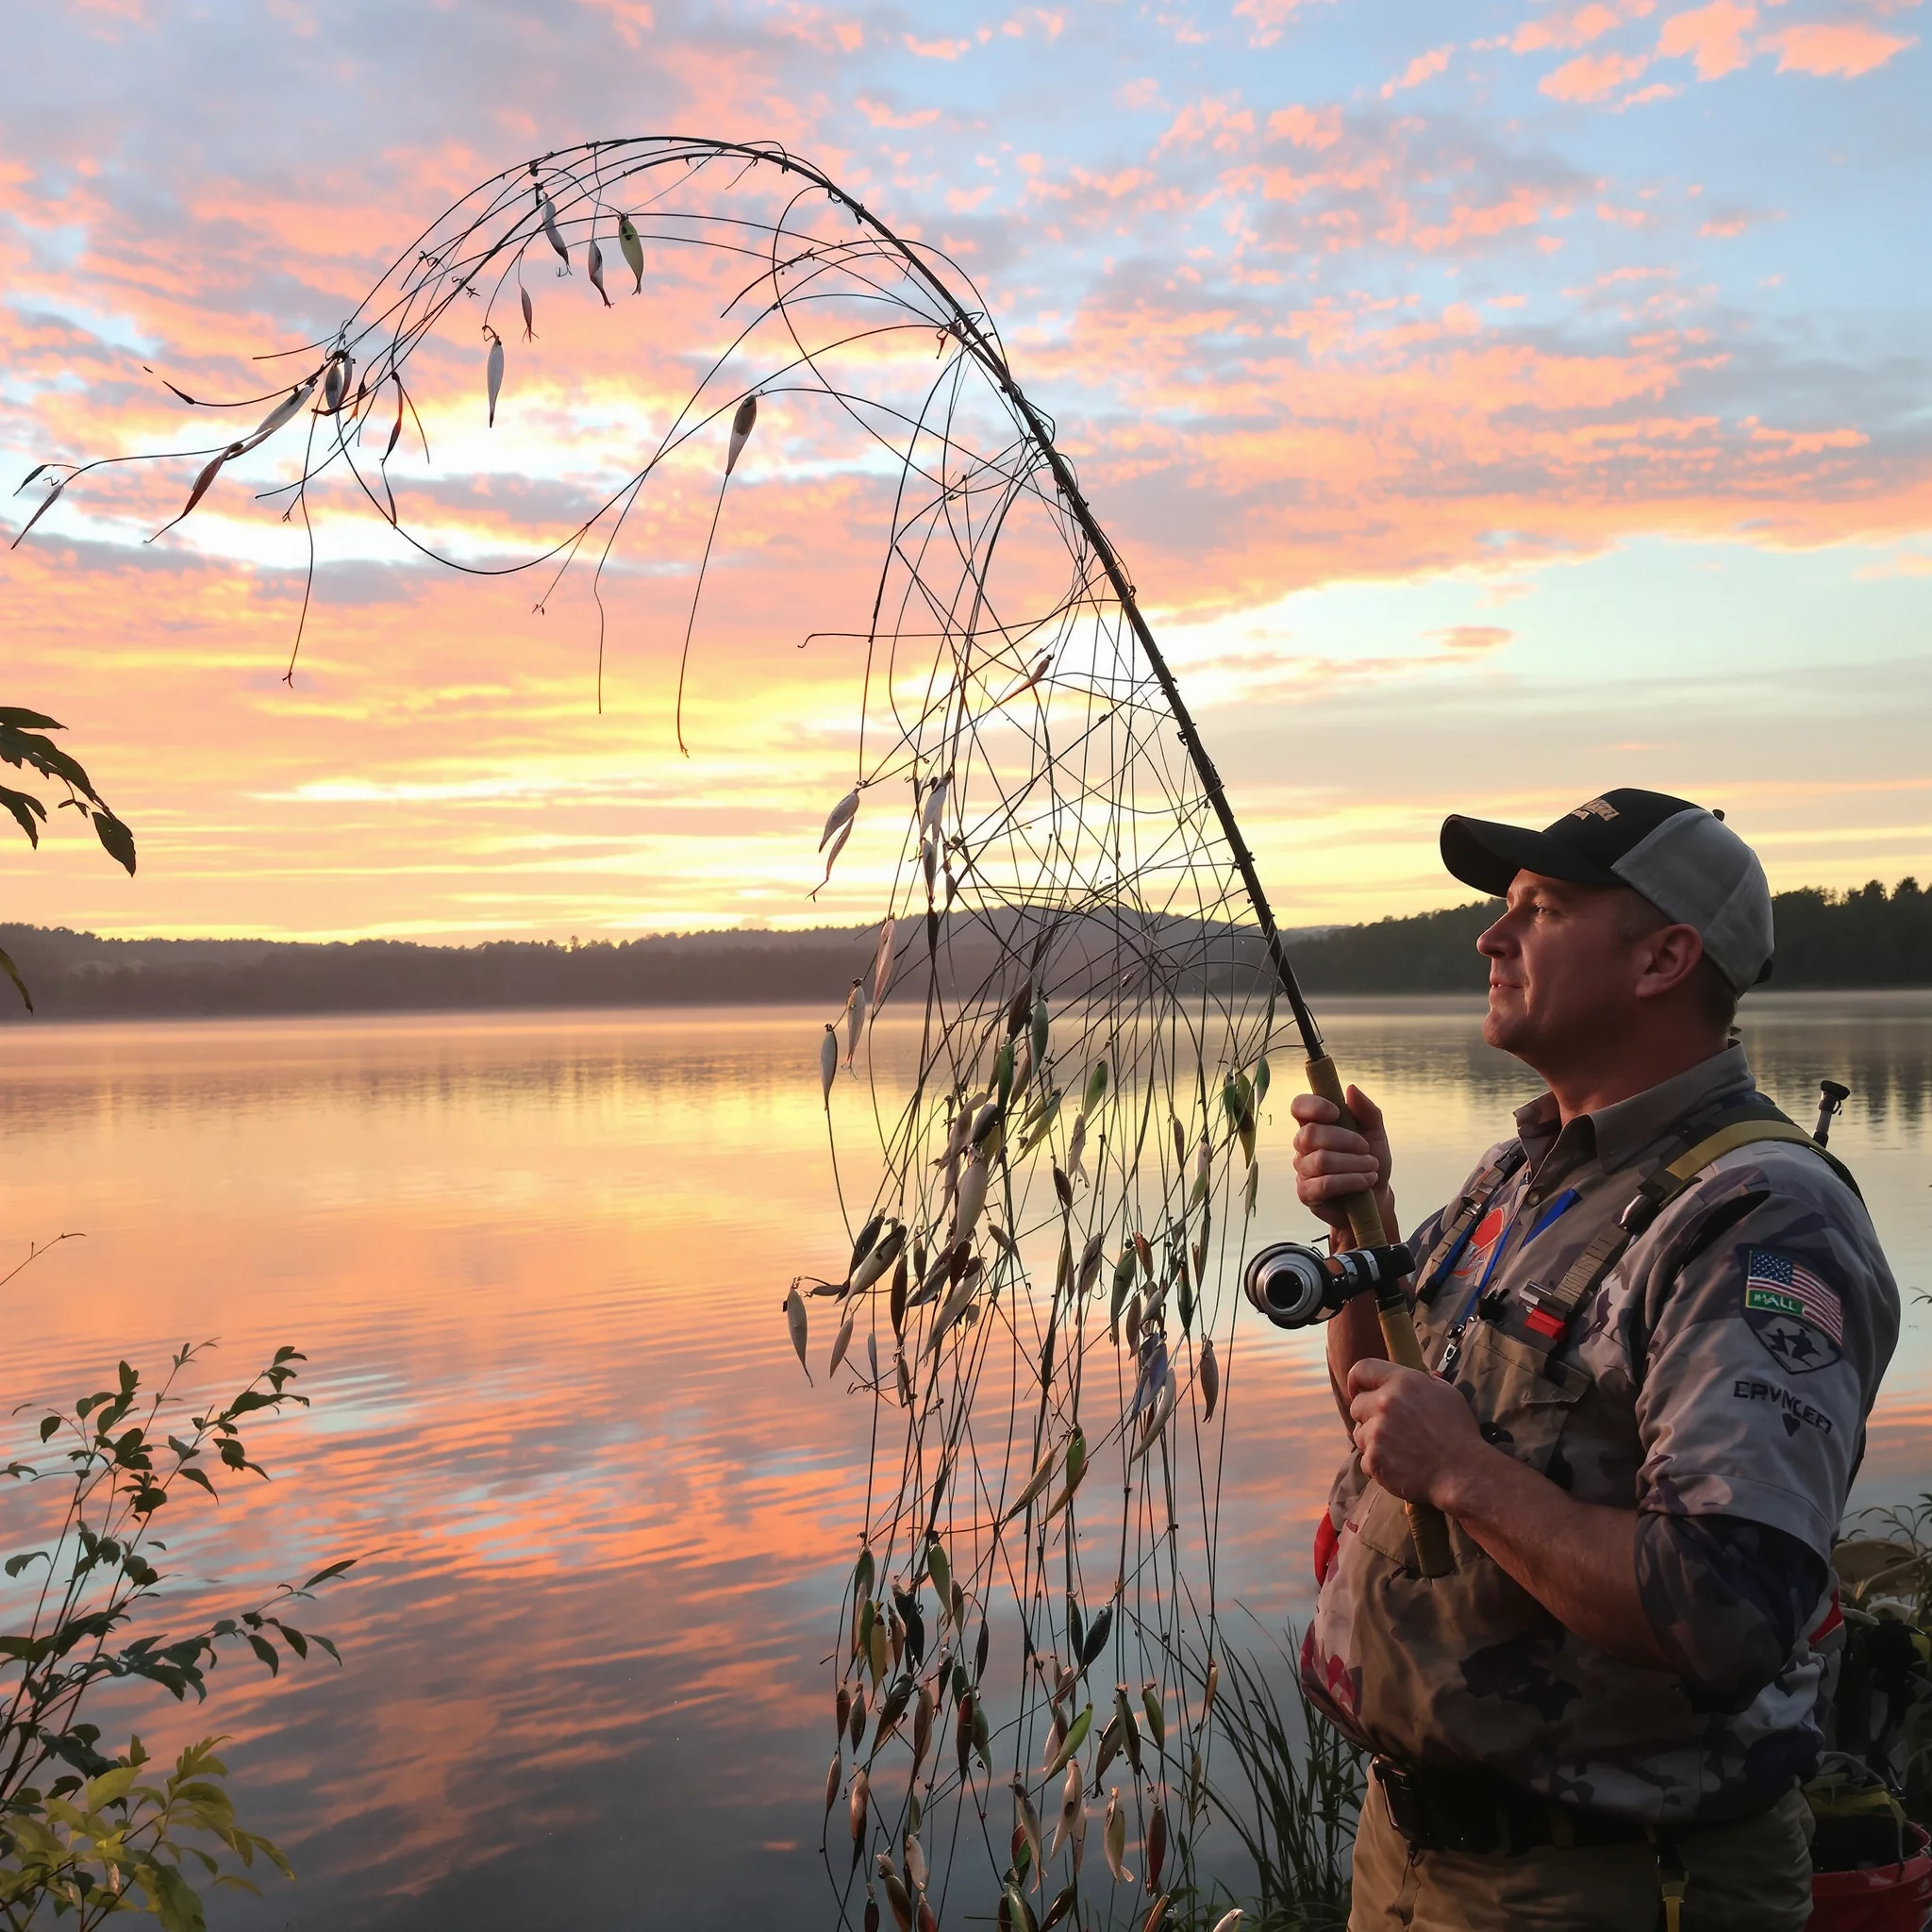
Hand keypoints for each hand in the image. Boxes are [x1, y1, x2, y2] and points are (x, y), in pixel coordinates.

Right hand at [1290, 1084, 1392, 1242]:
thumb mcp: (1376, 1134)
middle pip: (1310, 1134)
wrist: (1377, 1199)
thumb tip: (1351, 1089)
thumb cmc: (1371, 1163)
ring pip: (1321, 1160)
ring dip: (1353, 1163)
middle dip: (1345, 1140)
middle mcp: (1303, 1146)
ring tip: (1371, 1168)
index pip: (1299, 1106)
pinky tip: (1365, 1181)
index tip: (1336, 1113)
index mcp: (1316, 1125)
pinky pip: (1325, 1184)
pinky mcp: (1306, 1193)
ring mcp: (1303, 1170)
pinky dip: (1351, 1180)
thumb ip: (1367, 1111)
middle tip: (1367, 1149)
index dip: (1314, 1106)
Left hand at [1345, 1358, 1485, 1509]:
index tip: (1358, 1391)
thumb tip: (1411, 1377)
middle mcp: (1385, 1403)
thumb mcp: (1447, 1394)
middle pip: (1356, 1405)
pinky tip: (1399, 1465)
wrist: (1463, 1473)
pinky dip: (1378, 1464)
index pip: (1361, 1369)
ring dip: (1373, 1441)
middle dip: (1369, 1416)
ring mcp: (1377, 1432)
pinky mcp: (1374, 1458)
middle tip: (1390, 1428)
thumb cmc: (1459, 1433)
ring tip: (1399, 1449)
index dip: (1356, 1381)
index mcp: (1402, 1382)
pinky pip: (1364, 1459)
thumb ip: (1422, 1382)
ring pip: (1359, 1434)